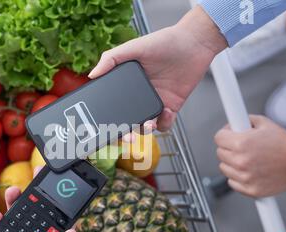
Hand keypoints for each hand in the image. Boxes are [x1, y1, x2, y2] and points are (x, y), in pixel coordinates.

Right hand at [89, 6, 226, 131]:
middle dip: (125, 133)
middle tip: (127, 136)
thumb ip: (111, 59)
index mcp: (126, 84)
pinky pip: (165, 124)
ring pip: (145, 126)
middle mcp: (138, 96)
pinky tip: (166, 111)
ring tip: (148, 124)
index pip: (112, 104)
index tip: (104, 125)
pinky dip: (164, 123)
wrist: (193, 44)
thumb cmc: (164, 42)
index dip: (107, 118)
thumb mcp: (133, 47)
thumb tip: (92, 75)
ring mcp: (154, 102)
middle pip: (127, 121)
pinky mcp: (171, 107)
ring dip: (145, 130)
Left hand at [214, 115, 285, 197]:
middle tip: (242, 147)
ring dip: (232, 163)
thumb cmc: (284, 143)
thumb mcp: (264, 123)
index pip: (218, 138)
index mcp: (241, 143)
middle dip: (229, 148)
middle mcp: (240, 161)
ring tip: (248, 158)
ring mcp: (245, 177)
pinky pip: (232, 182)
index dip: (225, 135)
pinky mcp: (250, 189)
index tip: (230, 135)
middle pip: (220, 153)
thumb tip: (231, 122)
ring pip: (224, 168)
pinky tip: (249, 171)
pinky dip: (237, 177)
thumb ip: (244, 120)